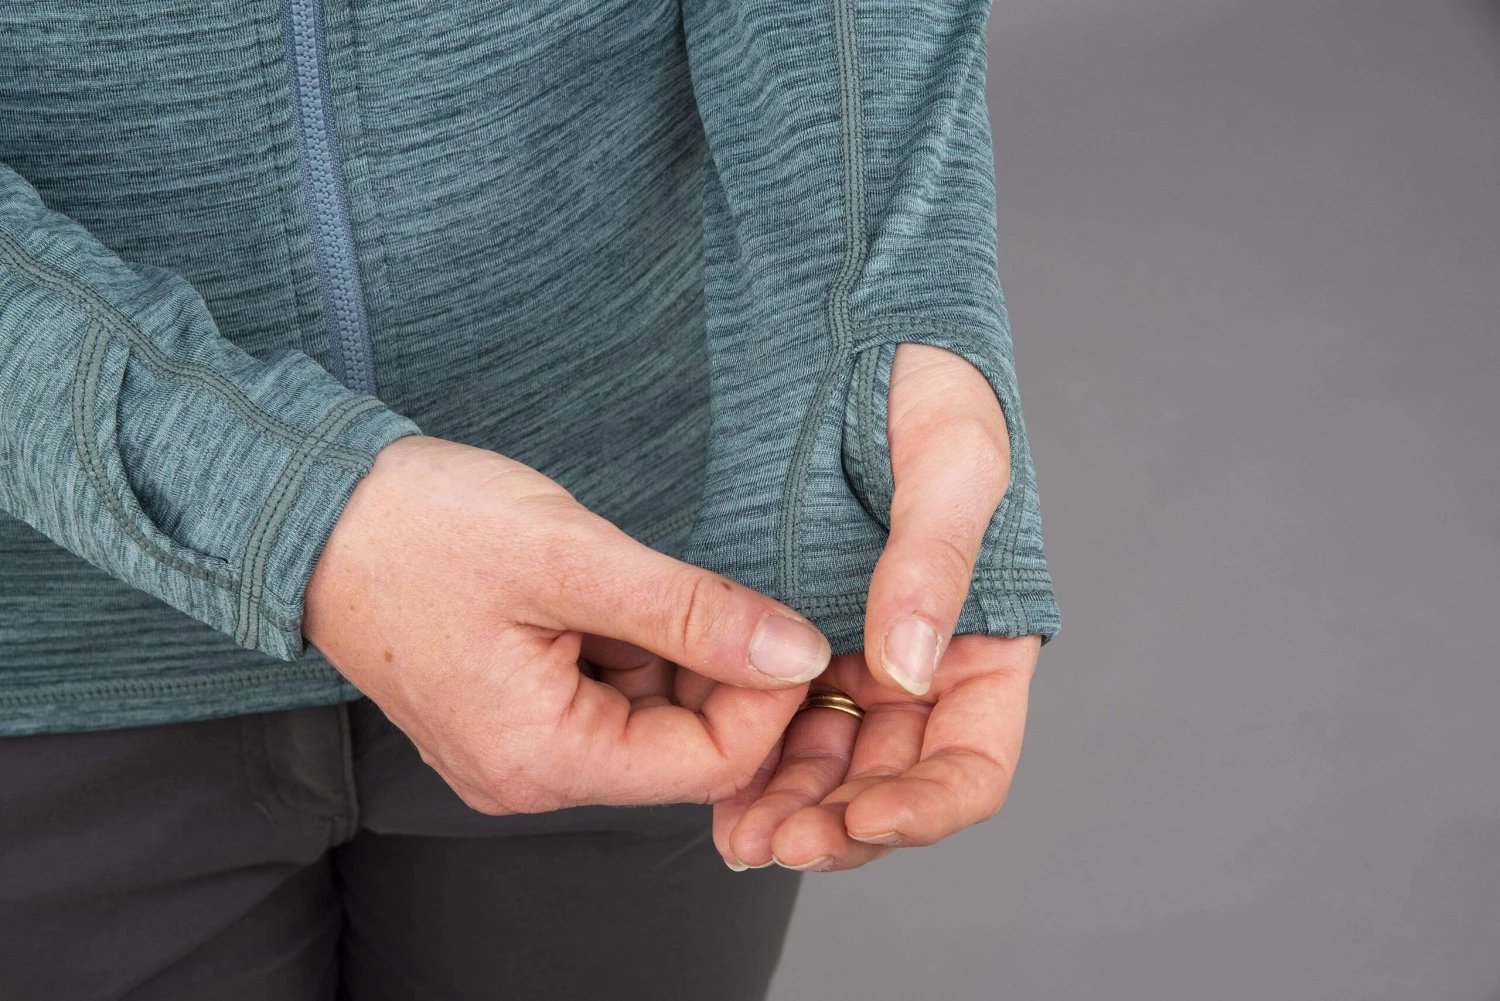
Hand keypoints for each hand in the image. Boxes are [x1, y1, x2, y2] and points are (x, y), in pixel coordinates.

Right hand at [305, 436, 829, 814]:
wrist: (309, 509)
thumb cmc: (420, 528)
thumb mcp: (572, 558)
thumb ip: (692, 612)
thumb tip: (797, 654)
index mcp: (541, 758)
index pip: (708, 764)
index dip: (766, 699)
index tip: (787, 625)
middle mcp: (527, 778)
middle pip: (681, 748)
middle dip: (722, 673)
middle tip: (726, 589)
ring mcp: (515, 751)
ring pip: (648, 717)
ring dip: (674, 652)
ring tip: (637, 576)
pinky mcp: (508, 715)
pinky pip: (605, 698)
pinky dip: (631, 646)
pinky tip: (608, 591)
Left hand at [713, 344, 1041, 870]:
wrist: (846, 326)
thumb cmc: (923, 380)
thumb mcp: (949, 459)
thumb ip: (932, 562)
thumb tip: (906, 666)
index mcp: (981, 639)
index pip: (972, 759)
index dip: (925, 805)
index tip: (864, 817)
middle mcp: (918, 660)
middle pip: (892, 781)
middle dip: (840, 825)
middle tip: (775, 843)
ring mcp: (852, 652)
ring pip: (830, 765)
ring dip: (792, 809)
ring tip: (740, 836)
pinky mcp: (790, 632)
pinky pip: (776, 717)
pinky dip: (752, 761)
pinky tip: (715, 789)